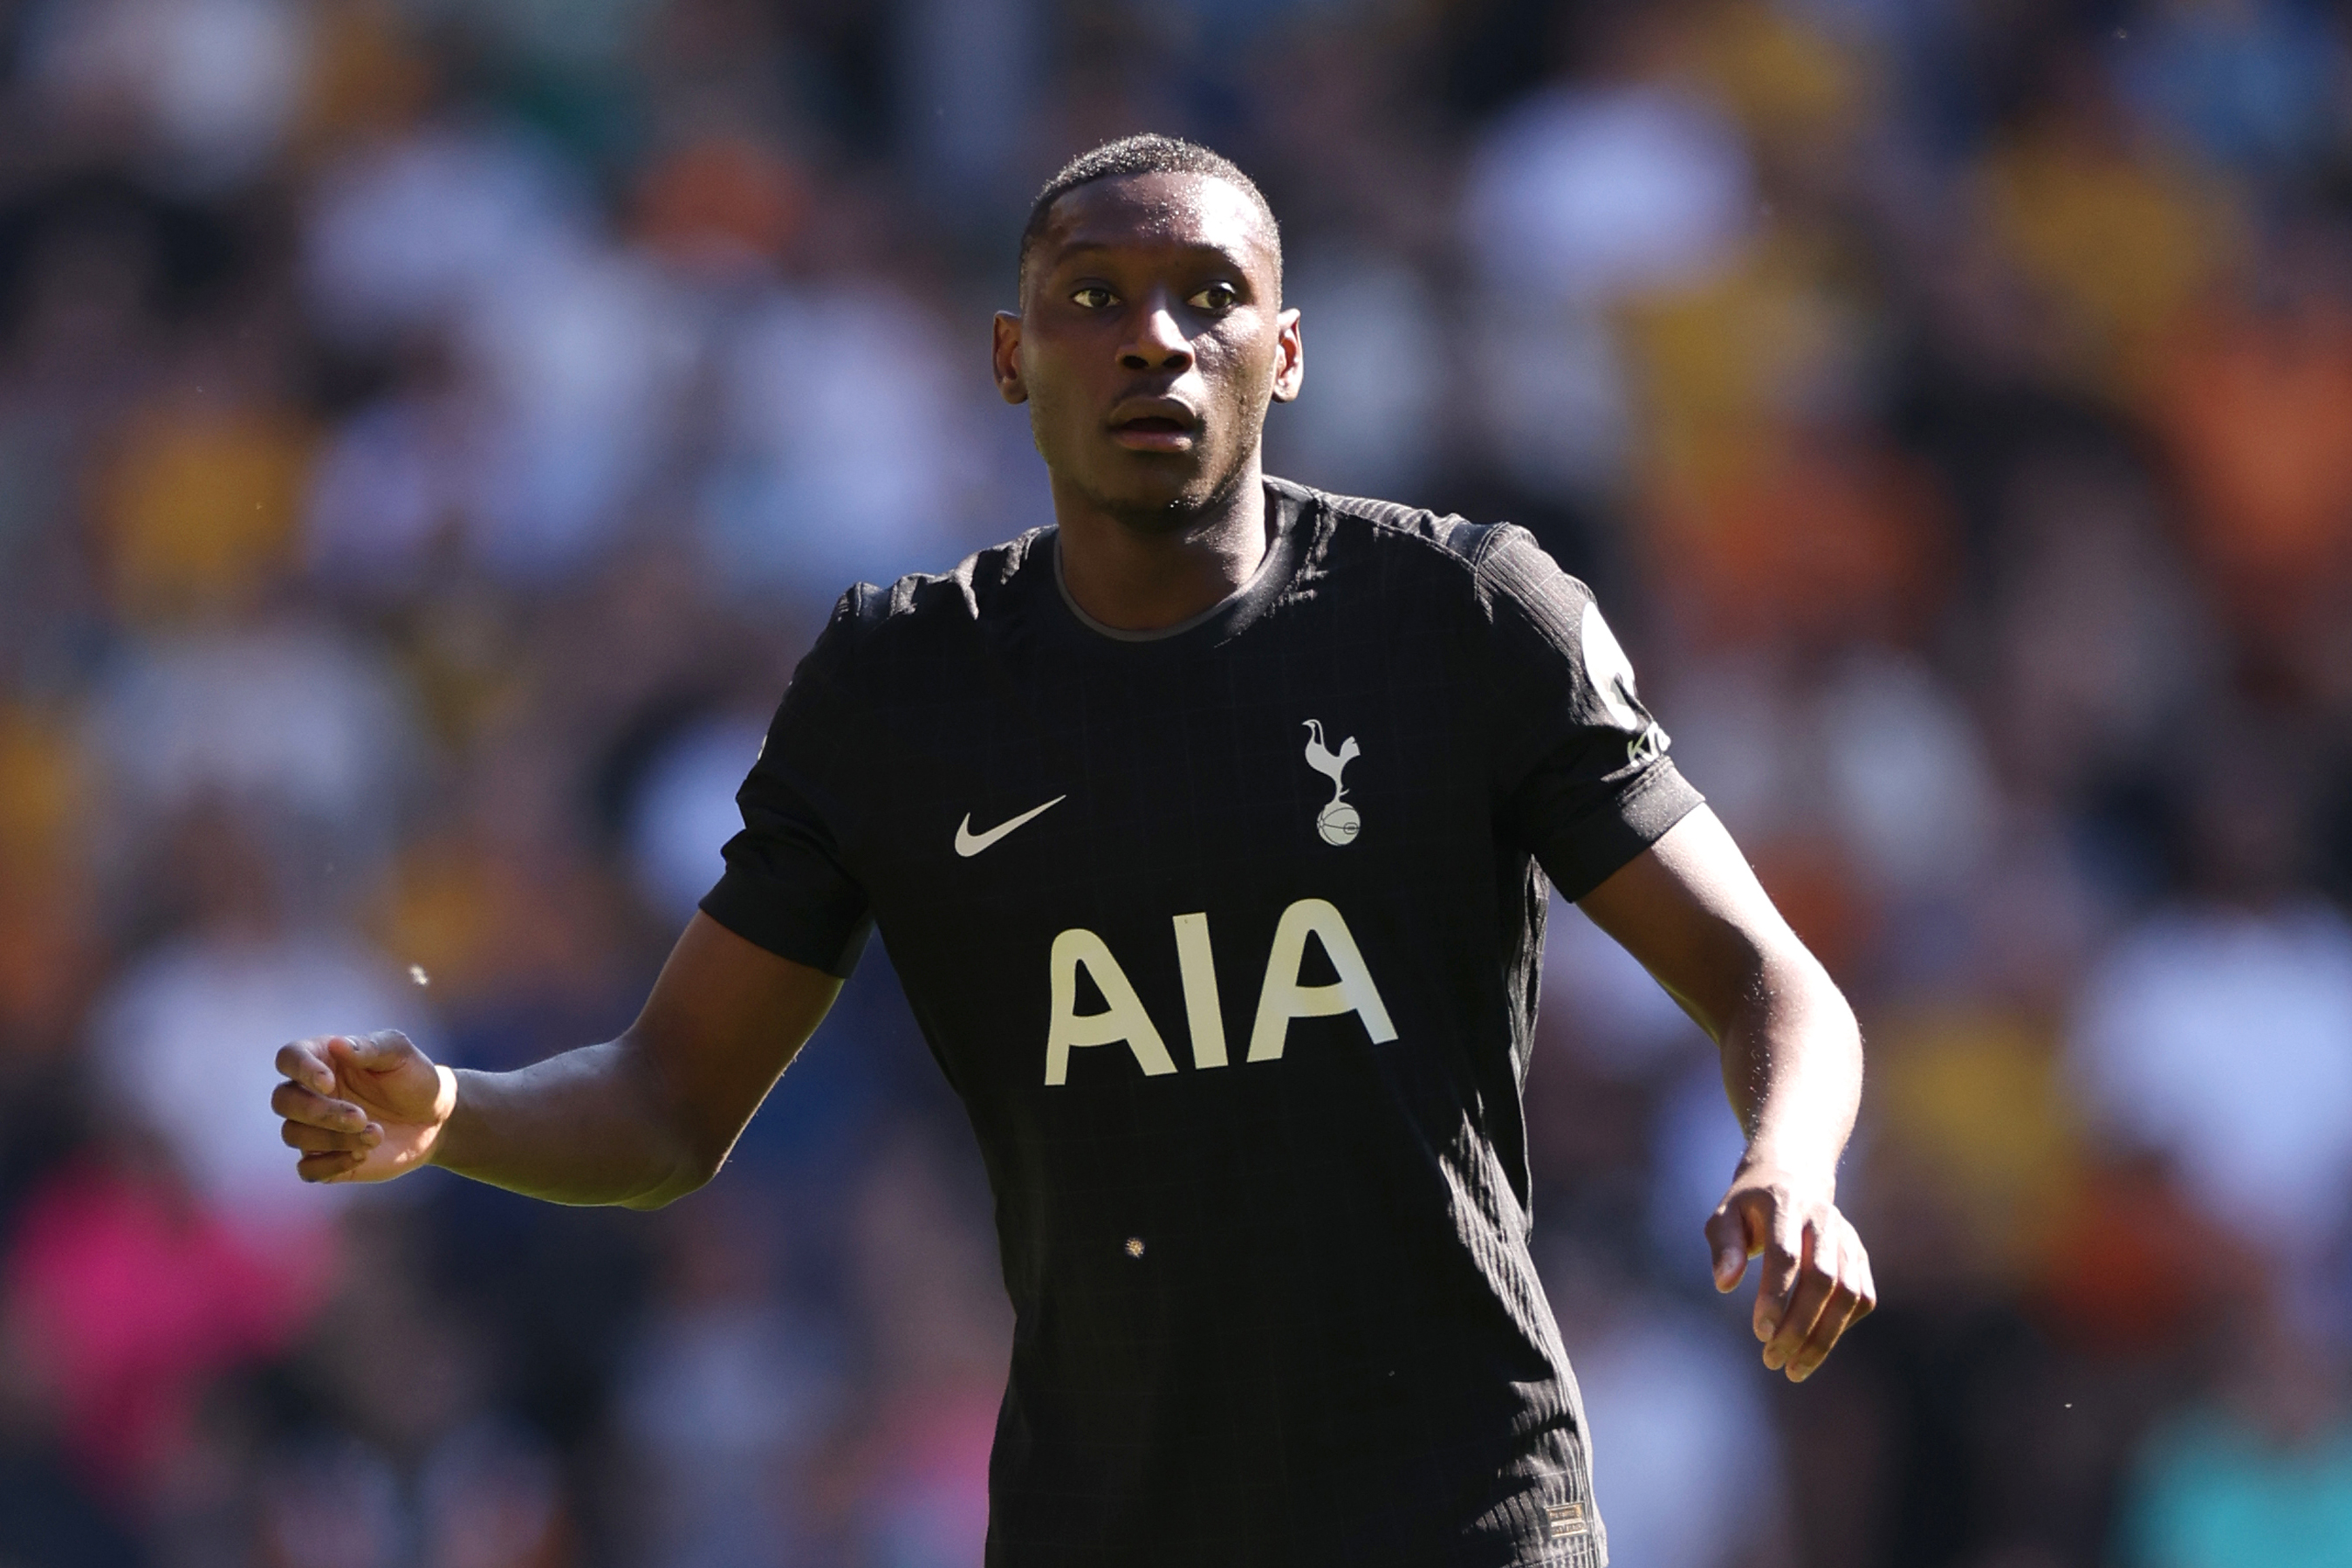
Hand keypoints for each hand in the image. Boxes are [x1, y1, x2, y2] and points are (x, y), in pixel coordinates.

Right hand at [272, 1030, 457, 1183]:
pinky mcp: (324, 1158)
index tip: (328, 1082)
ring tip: (376, 1134)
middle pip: (283, 1101)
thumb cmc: (414, 1078)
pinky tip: (362, 1155)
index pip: (288, 1058)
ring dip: (333, 1138)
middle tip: (361, 1117)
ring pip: (293, 1135)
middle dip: (319, 1112)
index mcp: (323, 1059)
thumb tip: (336, 1044)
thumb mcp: (400, 1054)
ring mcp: (314, 1128)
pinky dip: (330, 1165)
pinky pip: (307, 1169)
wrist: (435, 1118)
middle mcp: (310, 1093)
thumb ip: (369, 1047)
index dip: (300, 1069)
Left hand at [1705, 1160, 1875, 1382]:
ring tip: (1793, 1368)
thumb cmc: (1748, 1206)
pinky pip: (1862, 1298)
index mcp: (1785, 1204)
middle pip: (1822, 1279)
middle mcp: (1824, 1219)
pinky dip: (1842, 1326)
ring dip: (1824, 1337)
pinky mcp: (1860, 1255)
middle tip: (1772, 1360)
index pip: (1785, 1256)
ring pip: (1848, 1294)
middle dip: (1799, 1326)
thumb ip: (1723, 1247)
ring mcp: (1847, 1238)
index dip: (1775, 1296)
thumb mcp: (1723, 1216)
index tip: (1760, 1332)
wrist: (1790, 1177)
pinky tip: (1813, 1346)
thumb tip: (1725, 1285)